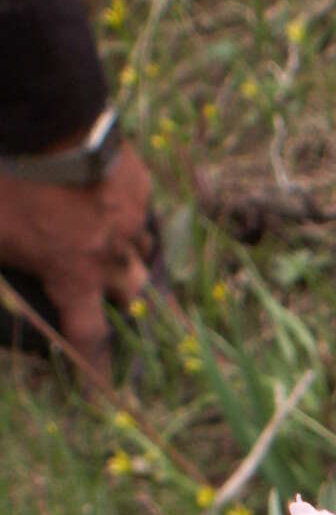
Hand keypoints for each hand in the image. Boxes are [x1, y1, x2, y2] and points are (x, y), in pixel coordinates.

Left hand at [0, 139, 154, 374]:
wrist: (48, 123)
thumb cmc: (12, 184)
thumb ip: (6, 263)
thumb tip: (4, 300)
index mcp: (74, 275)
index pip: (89, 337)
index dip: (96, 369)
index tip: (103, 392)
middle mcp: (111, 257)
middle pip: (134, 297)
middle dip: (128, 305)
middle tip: (120, 305)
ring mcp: (130, 220)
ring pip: (143, 252)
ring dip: (130, 257)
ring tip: (118, 252)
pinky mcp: (137, 185)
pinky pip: (141, 209)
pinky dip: (129, 212)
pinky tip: (112, 201)